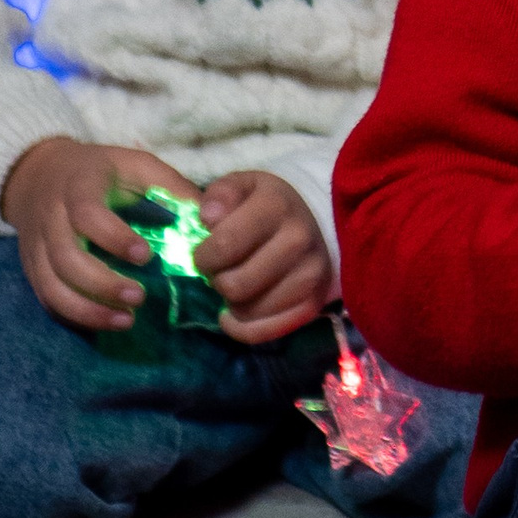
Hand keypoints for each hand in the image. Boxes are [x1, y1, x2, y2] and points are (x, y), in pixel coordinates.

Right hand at [0, 137, 195, 334]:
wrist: (40, 175)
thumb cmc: (101, 171)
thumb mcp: (136, 165)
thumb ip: (170, 186)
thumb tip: (208, 218)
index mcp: (78, 187)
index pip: (87, 214)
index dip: (114, 237)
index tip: (146, 256)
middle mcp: (51, 218)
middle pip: (66, 257)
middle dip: (102, 283)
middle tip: (139, 298)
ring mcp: (36, 246)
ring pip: (52, 285)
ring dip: (87, 309)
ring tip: (125, 321)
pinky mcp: (31, 268)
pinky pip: (46, 298)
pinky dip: (73, 315)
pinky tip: (103, 322)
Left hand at [198, 170, 334, 345]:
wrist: (314, 218)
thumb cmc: (267, 203)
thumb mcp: (243, 185)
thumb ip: (221, 194)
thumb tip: (208, 217)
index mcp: (277, 206)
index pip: (226, 245)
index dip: (204, 256)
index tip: (203, 253)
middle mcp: (299, 241)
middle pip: (235, 285)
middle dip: (217, 280)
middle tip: (220, 270)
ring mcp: (311, 275)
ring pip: (248, 311)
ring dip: (232, 302)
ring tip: (236, 283)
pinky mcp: (314, 303)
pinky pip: (266, 332)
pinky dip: (243, 327)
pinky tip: (237, 312)